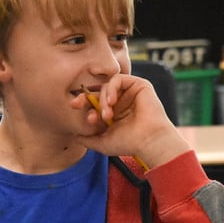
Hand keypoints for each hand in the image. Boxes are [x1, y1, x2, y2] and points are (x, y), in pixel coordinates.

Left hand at [74, 73, 188, 168]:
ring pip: (107, 86)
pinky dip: (111, 88)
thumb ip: (88, 140)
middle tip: (78, 104)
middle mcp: (121, 102)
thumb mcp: (103, 143)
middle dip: (86, 97)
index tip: (76, 108)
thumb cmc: (129, 144)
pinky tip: (111, 101)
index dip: (84, 104)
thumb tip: (74, 136)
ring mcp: (129, 93)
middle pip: (98, 92)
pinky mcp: (139, 85)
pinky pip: (118, 78)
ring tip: (106, 114)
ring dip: (102, 99)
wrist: (149, 141)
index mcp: (113, 113)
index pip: (94, 103)